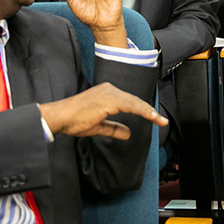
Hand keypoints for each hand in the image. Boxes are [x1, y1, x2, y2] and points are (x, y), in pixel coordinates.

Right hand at [39, 83, 167, 138]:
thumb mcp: (98, 126)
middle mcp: (109, 89)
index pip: (129, 101)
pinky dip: (143, 111)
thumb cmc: (74, 120)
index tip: (155, 119)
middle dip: (149, 111)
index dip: (143, 110)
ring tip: (160, 121)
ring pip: (135, 102)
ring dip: (149, 112)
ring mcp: (109, 93)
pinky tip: (151, 117)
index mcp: (106, 93)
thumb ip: (113, 128)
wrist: (60, 116)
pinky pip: (131, 105)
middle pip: (135, 100)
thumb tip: (127, 133)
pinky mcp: (109, 100)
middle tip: (162, 121)